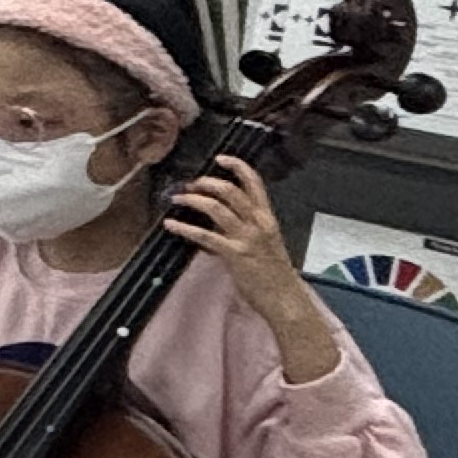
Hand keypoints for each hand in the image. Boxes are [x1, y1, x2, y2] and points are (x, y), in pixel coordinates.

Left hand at [164, 155, 337, 376]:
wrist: (285, 299)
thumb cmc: (274, 274)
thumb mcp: (264, 243)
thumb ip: (244, 228)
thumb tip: (217, 219)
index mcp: (268, 219)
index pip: (255, 184)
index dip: (238, 167)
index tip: (221, 158)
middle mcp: (259, 224)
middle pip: (231, 191)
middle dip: (206, 182)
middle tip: (190, 184)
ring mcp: (247, 239)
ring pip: (217, 207)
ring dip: (192, 199)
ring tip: (177, 198)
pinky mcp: (235, 255)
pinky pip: (205, 236)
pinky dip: (184, 227)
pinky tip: (171, 224)